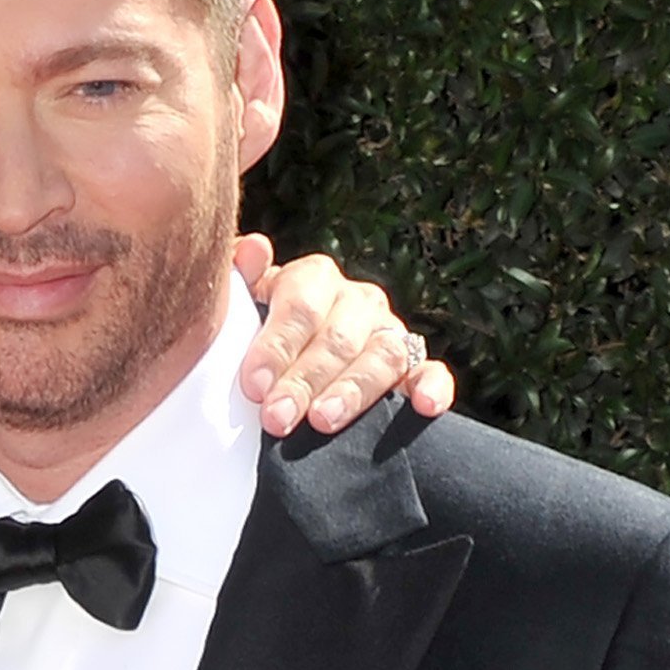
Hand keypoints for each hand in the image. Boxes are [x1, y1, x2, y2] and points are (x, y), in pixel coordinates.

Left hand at [231, 235, 457, 434]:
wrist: (282, 366)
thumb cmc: (253, 334)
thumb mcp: (236, 306)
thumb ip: (236, 278)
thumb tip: (251, 249)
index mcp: (314, 279)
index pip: (301, 304)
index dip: (277, 344)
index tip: (253, 386)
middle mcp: (357, 301)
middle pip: (338, 337)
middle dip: (304, 380)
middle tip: (276, 417)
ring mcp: (388, 333)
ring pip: (383, 355)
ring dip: (354, 390)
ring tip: (323, 420)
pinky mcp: (413, 367)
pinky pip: (430, 371)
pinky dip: (433, 386)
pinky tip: (425, 405)